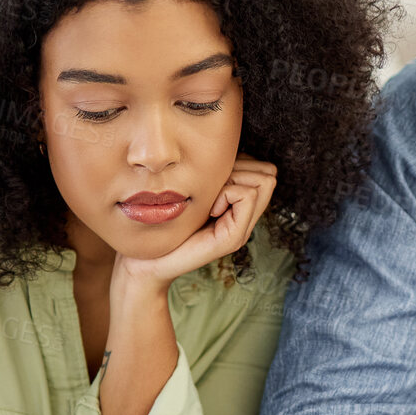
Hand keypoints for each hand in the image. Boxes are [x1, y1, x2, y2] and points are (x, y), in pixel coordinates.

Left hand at [114, 156, 276, 287]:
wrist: (147, 263)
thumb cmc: (164, 224)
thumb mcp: (194, 192)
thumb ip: (214, 177)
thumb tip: (227, 151)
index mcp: (238, 207)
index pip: (265, 169)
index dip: (242, 164)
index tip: (213, 182)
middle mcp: (246, 219)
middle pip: (268, 173)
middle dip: (240, 169)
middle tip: (212, 190)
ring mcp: (243, 230)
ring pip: (263, 181)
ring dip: (233, 180)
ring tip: (210, 200)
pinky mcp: (233, 238)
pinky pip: (247, 195)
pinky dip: (227, 194)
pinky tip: (209, 210)